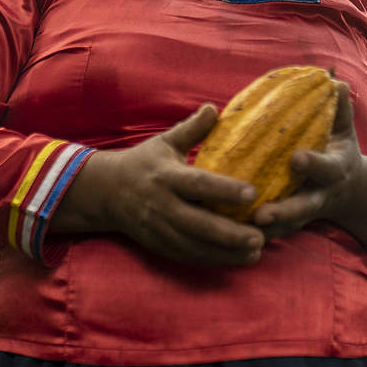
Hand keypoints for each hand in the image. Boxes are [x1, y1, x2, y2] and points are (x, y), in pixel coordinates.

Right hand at [83, 104, 265, 265]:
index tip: (253, 193)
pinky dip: (213, 259)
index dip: (225, 189)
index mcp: (166, 176)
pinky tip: (237, 258)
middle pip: (198, 224)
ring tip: (256, 251)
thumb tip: (214, 107)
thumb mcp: (165, 142)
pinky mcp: (159, 245)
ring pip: (195, 246)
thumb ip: (192, 128)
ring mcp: (159, 229)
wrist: (106, 192)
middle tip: (260, 236)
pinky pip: (188, 256)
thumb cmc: (144, 162)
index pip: (198, 184)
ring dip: (226, 252)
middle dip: (229, 234)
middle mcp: (162, 205)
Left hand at [252, 81, 363, 241]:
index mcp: (335, 171)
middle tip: (262, 214)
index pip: (325, 168)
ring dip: (265, 231)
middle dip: (284, 212)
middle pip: (303, 209)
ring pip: (285, 228)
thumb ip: (339, 107)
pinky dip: (253, 237)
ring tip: (240, 230)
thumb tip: (335, 81)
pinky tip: (229, 234)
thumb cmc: (337, 150)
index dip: (312, 164)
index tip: (296, 158)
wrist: (348, 191)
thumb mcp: (344, 129)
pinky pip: (272, 234)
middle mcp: (320, 196)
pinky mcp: (289, 225)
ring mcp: (304, 214)